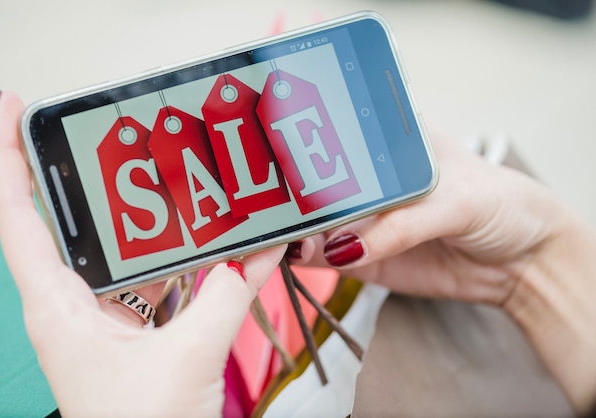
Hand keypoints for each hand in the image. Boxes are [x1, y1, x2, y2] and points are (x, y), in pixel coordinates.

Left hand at [0, 92, 285, 415]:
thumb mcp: (187, 357)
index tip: (15, 109)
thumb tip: (257, 249)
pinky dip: (179, 259)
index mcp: (56, 308)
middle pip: (69, 222)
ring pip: (119, 251)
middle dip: (90, 175)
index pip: (17, 216)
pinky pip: (155, 279)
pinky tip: (204, 243)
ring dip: (147, 221)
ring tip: (171, 181)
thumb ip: (226, 294)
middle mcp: (72, 306)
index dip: (10, 156)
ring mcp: (105, 318)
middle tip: (113, 134)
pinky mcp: (135, 331)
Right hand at [290, 132, 595, 413]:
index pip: (341, 137)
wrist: (522, 263)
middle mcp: (370, 179)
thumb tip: (345, 246)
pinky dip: (306, 258)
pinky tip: (295, 254)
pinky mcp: (364, 257)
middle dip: (295, 191)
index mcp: (391, 141)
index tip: (281, 153)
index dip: (310, 144)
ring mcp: (364, 219)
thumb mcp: (457, 202)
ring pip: (316, 220)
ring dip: (296, 228)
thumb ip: (401, 224)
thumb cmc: (501, 206)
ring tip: (282, 233)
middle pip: (320, 181)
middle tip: (273, 202)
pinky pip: (327, 257)